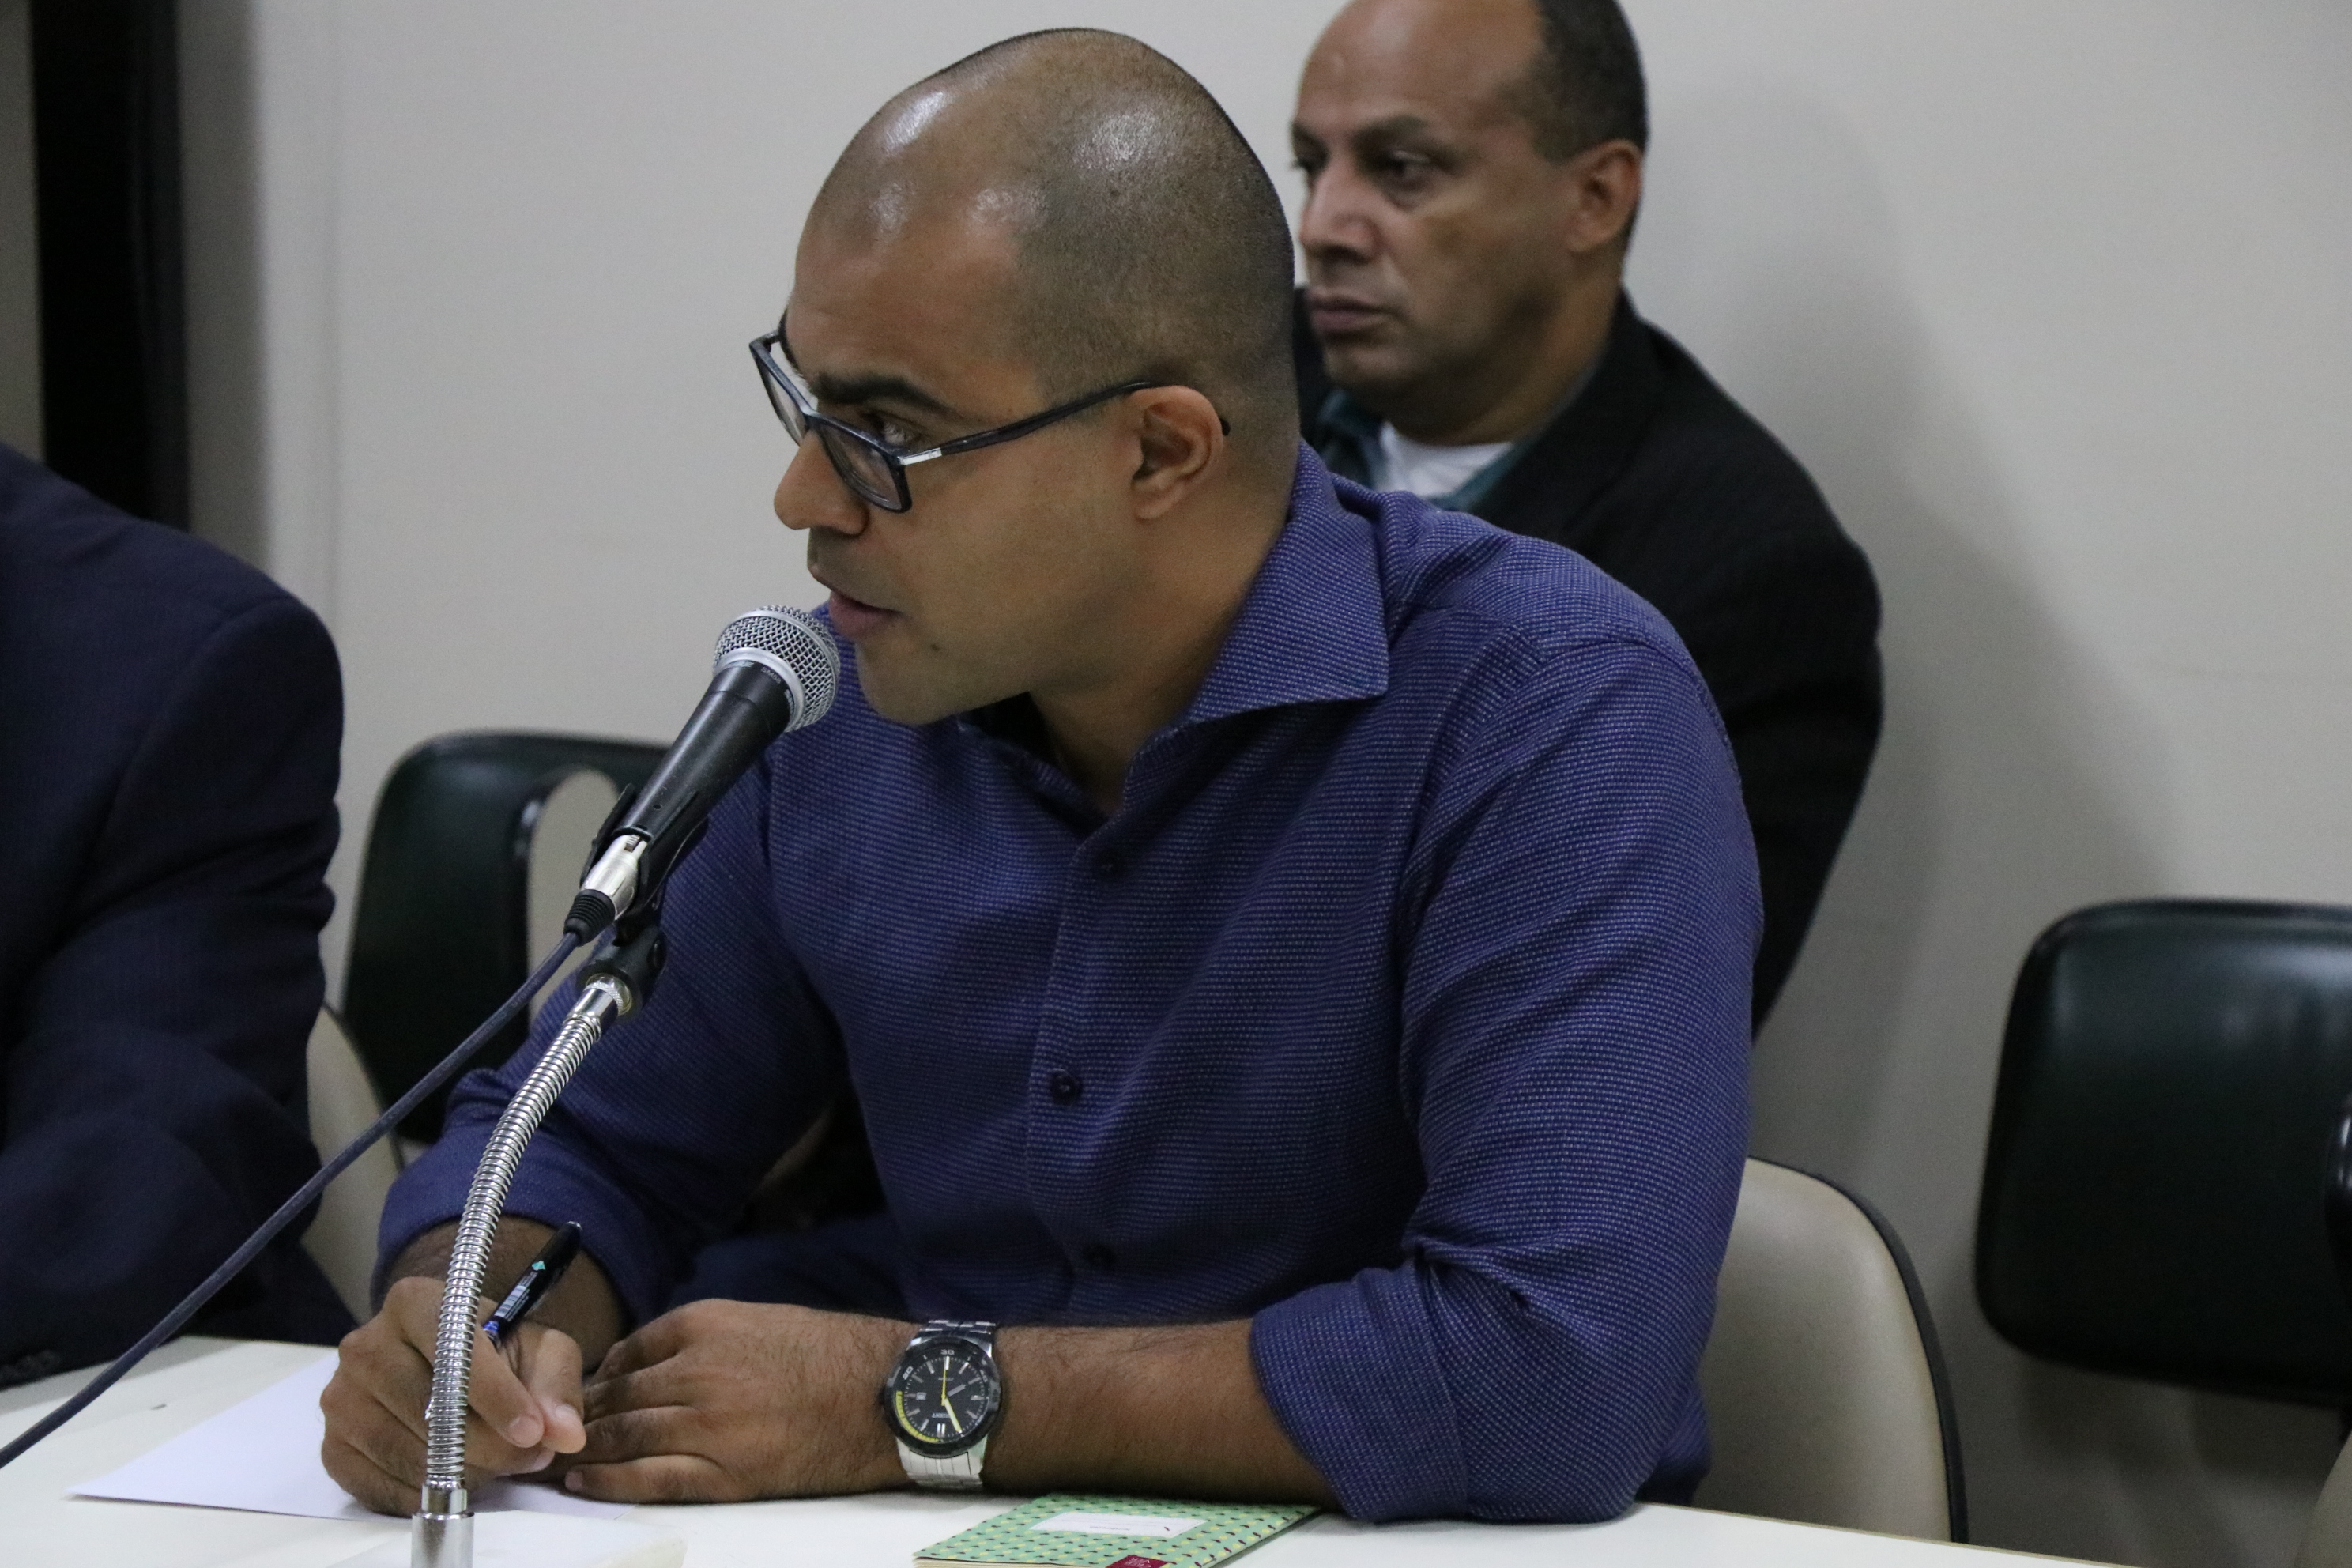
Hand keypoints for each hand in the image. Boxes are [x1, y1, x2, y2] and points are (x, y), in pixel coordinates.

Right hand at [320, 1275, 587, 1514]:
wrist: (450, 1367)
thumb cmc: (498, 1354)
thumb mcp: (541, 1352)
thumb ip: (557, 1386)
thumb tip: (564, 1432)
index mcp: (414, 1302)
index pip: (451, 1349)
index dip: (495, 1395)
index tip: (531, 1431)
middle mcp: (365, 1345)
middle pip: (426, 1409)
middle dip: (487, 1444)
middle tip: (526, 1455)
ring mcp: (341, 1398)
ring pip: (406, 1452)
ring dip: (462, 1472)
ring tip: (496, 1463)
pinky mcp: (332, 1447)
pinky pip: (380, 1485)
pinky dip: (426, 1492)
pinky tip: (455, 1478)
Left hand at [566, 1299, 908, 1502]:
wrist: (884, 1395)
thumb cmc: (831, 1353)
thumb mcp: (760, 1320)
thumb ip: (703, 1338)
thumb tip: (648, 1364)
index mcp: (706, 1324)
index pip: (629, 1350)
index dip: (600, 1374)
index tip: (586, 1391)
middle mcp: (697, 1370)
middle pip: (618, 1395)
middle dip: (583, 1414)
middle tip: (558, 1428)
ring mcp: (708, 1425)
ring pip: (625, 1436)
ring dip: (588, 1449)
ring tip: (562, 1458)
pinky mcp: (724, 1473)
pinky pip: (650, 1479)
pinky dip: (609, 1482)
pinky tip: (583, 1483)